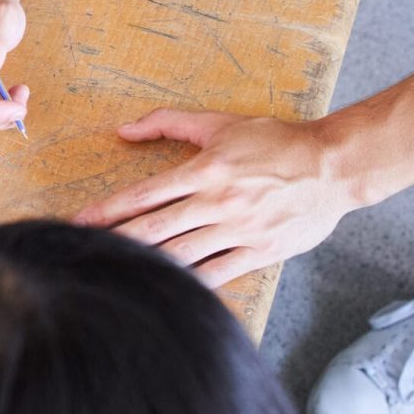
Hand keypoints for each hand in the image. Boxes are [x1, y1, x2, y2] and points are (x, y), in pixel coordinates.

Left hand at [74, 108, 349, 286]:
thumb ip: (168, 123)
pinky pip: (219, 273)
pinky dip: (193, 282)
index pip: (145, 193)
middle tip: (85, 250)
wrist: (332, 167)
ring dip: (149, 262)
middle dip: (118, 240)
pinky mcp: (261, 251)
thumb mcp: (218, 123)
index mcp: (203, 170)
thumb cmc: (273, 141)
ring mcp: (239, 230)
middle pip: (156, 227)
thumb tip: (123, 130)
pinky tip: (169, 289)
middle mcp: (217, 202)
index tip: (81, 221)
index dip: (109, 209)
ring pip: (183, 253)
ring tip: (119, 271)